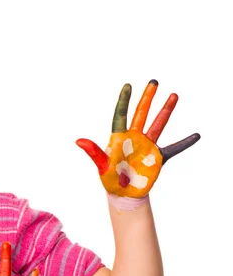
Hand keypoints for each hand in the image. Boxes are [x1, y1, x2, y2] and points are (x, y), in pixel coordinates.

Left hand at [76, 80, 199, 197]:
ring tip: (173, 95)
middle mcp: (134, 138)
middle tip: (153, 81)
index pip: (121, 115)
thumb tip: (78, 141)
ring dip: (165, 111)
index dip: (124, 101)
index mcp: (119, 139)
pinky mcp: (158, 157)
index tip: (128, 86)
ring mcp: (147, 146)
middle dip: (147, 98)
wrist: (123, 194)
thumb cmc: (110, 180)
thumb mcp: (102, 166)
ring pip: (157, 124)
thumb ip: (94, 152)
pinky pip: (174, 148)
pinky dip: (185, 142)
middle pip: (141, 114)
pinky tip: (196, 135)